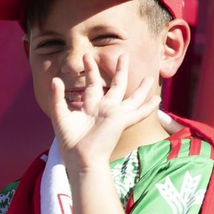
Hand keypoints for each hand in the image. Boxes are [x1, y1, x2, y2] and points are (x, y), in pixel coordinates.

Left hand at [49, 53, 159, 170]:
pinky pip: (138, 112)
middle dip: (120, 70)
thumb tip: (55, 79)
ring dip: (141, 88)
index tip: (87, 56)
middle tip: (123, 55)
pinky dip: (148, 106)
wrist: (79, 158)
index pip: (92, 83)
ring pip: (132, 97)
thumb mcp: (60, 114)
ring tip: (150, 77)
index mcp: (90, 107)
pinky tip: (158, 99)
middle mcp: (105, 109)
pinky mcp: (122, 121)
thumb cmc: (69, 141)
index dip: (91, 70)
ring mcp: (115, 115)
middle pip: (115, 85)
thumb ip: (57, 97)